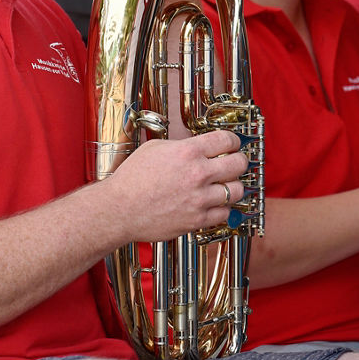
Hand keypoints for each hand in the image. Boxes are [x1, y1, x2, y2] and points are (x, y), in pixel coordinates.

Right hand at [108, 130, 248, 241]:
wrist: (119, 209)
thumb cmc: (132, 179)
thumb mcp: (155, 148)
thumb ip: (182, 146)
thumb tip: (199, 146)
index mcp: (188, 151)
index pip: (227, 139)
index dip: (233, 140)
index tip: (233, 144)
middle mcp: (198, 174)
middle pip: (239, 163)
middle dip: (239, 161)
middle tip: (235, 163)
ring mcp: (199, 198)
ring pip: (236, 190)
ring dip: (233, 186)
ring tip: (225, 185)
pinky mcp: (197, 219)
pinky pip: (224, 213)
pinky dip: (223, 208)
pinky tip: (214, 204)